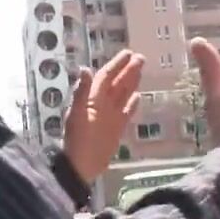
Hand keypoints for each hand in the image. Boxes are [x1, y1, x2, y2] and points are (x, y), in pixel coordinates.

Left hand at [62, 50, 143, 182]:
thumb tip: (84, 68)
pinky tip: (138, 97)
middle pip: (116, 83)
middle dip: (127, 70)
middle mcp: (101, 104)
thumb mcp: (78, 114)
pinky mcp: (116, 128)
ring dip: (131, 82)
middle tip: (141, 58)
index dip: (116, 65)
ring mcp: (110, 116)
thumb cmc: (78, 139)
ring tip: (141, 70)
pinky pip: (126, 112)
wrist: (82, 165)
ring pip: (122, 94)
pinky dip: (132, 104)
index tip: (128, 53)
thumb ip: (81, 92)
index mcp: (91, 99)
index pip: (105, 77)